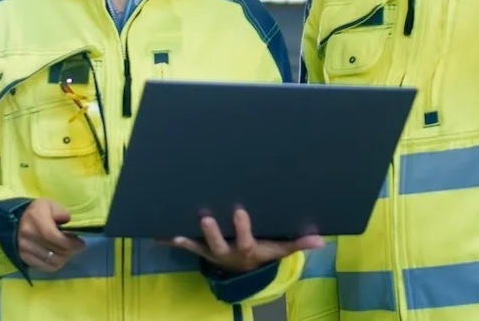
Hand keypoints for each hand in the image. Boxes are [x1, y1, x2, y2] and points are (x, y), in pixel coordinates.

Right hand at [17, 199, 85, 270]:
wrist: (16, 219)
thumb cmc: (38, 211)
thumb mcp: (50, 204)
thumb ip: (61, 212)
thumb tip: (68, 222)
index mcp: (36, 220)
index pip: (55, 238)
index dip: (71, 243)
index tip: (81, 243)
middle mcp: (28, 237)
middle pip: (56, 251)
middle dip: (70, 250)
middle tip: (76, 245)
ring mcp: (24, 250)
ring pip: (52, 262)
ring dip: (64, 258)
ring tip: (67, 250)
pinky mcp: (24, 259)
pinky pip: (45, 268)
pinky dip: (54, 263)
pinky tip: (58, 256)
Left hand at [168, 208, 323, 273]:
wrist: (244, 268)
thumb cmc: (263, 251)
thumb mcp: (280, 248)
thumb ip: (298, 243)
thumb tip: (322, 241)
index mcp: (246, 249)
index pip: (245, 240)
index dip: (242, 227)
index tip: (239, 211)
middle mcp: (226, 252)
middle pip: (217, 244)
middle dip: (211, 232)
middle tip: (204, 217)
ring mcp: (211, 251)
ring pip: (197, 245)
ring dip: (185, 239)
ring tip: (172, 231)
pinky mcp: (201, 248)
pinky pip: (184, 244)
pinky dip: (169, 240)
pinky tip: (156, 233)